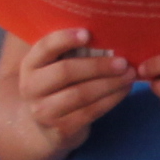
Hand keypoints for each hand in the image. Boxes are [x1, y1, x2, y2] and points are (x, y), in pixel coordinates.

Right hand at [20, 27, 136, 143]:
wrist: (45, 127)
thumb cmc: (59, 87)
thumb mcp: (55, 67)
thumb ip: (70, 51)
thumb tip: (107, 30)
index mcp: (30, 64)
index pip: (45, 47)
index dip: (65, 39)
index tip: (88, 33)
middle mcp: (31, 87)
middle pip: (66, 71)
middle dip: (98, 66)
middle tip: (123, 61)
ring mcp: (43, 111)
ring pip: (80, 94)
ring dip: (109, 83)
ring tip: (129, 75)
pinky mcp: (60, 129)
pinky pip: (90, 112)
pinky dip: (111, 100)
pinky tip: (123, 90)